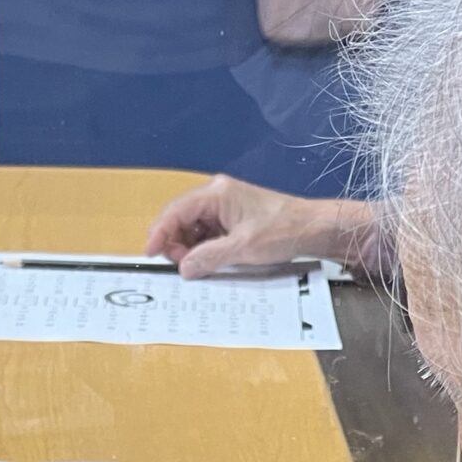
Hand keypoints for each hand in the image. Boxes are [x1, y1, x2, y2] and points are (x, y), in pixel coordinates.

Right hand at [142, 177, 386, 278]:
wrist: (311, 228)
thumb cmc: (281, 231)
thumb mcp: (244, 248)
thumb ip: (210, 257)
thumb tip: (183, 268)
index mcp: (216, 193)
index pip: (175, 210)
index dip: (159, 232)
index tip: (149, 253)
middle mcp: (216, 195)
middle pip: (179, 218)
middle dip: (174, 242)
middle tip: (181, 266)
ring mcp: (223, 207)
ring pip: (191, 227)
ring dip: (188, 247)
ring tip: (197, 265)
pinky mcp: (230, 219)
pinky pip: (205, 233)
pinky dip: (201, 248)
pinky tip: (208, 261)